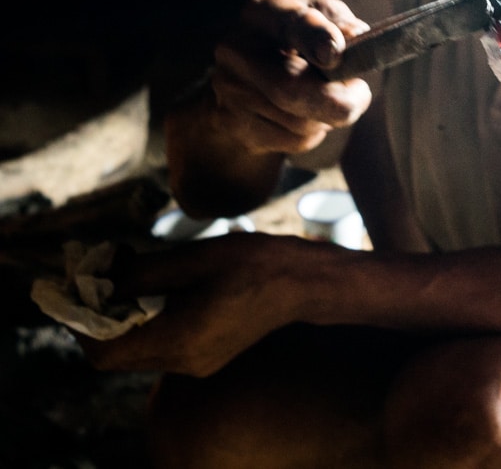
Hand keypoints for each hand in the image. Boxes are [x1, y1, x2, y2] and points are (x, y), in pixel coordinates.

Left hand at [79, 234, 321, 376]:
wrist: (304, 282)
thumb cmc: (254, 264)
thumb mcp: (193, 259)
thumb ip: (140, 273)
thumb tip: (96, 277)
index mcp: (179, 340)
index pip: (104, 352)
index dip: (79, 324)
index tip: (74, 289)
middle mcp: (183, 361)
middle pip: (116, 354)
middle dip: (97, 317)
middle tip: (96, 275)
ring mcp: (196, 363)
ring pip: (135, 350)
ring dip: (119, 318)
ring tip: (124, 276)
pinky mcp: (205, 356)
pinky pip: (157, 346)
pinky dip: (143, 321)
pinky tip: (154, 290)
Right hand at [210, 0, 371, 155]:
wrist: (253, 78)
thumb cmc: (300, 40)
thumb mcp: (323, 19)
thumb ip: (340, 22)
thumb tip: (356, 35)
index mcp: (263, 12)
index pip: (290, 24)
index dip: (315, 38)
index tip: (336, 55)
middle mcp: (236, 48)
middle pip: (291, 87)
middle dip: (337, 101)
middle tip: (360, 96)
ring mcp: (228, 88)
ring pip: (299, 121)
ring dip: (327, 117)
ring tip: (323, 100)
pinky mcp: (230, 123)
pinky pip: (292, 140)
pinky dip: (312, 134)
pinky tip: (302, 115)